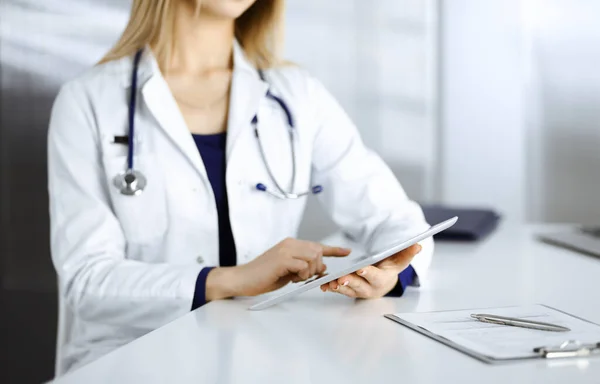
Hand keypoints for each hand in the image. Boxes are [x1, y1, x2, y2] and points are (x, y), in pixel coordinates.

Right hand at [206, 238, 350, 299]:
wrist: (243, 279)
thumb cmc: (263, 276)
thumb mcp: (288, 272)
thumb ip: (304, 267)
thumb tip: (322, 267)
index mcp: (291, 245)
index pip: (317, 245)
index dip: (334, 249)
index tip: (347, 251)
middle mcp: (290, 243)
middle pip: (318, 251)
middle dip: (317, 267)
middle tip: (304, 278)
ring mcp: (286, 250)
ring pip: (313, 258)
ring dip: (309, 272)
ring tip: (296, 278)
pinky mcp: (282, 259)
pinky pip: (303, 266)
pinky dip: (302, 275)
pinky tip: (292, 279)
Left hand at [320, 243, 421, 298]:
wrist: (384, 280)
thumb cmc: (389, 268)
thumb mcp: (399, 260)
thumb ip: (407, 253)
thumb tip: (418, 245)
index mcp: (382, 279)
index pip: (375, 277)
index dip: (368, 273)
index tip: (360, 269)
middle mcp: (370, 288)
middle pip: (359, 285)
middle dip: (350, 282)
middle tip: (341, 278)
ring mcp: (359, 290)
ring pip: (347, 290)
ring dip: (338, 287)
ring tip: (329, 283)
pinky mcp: (350, 291)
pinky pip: (339, 290)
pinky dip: (331, 288)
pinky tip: (324, 285)